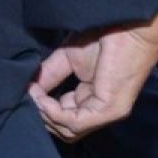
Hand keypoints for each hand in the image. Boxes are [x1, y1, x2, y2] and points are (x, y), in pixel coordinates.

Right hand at [28, 0, 157, 141]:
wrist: (130, 26)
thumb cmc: (106, 37)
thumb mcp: (68, 59)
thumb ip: (49, 76)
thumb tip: (27, 91)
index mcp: (94, 101)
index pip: (65, 120)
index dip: (43, 109)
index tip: (27, 93)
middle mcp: (102, 111)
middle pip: (66, 131)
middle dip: (42, 115)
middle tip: (29, 96)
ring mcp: (108, 113)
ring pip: (69, 131)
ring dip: (45, 114)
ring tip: (35, 94)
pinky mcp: (110, 109)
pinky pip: (75, 123)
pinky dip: (54, 112)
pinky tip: (43, 97)